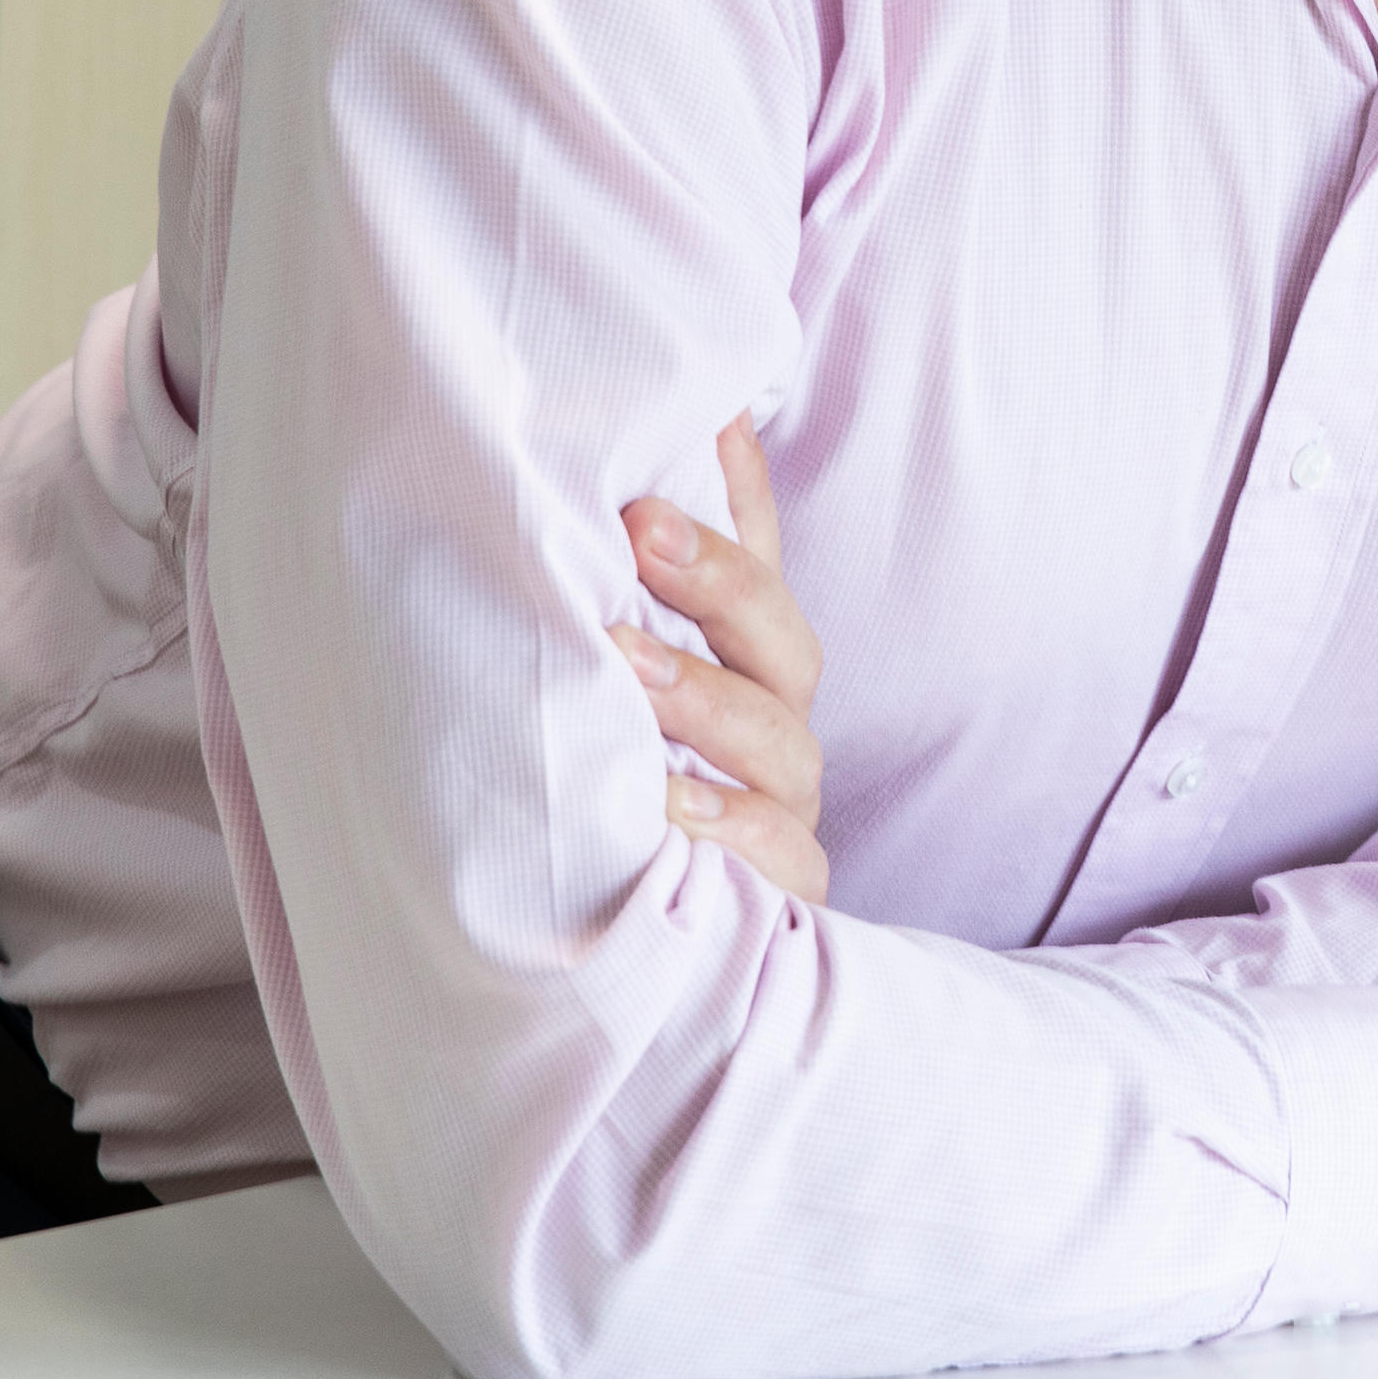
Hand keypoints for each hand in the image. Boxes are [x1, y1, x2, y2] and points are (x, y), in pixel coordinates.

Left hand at [617, 419, 830, 905]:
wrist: (593, 946)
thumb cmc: (608, 782)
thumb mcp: (603, 675)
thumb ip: (616, 577)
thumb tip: (647, 439)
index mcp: (741, 658)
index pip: (755, 556)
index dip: (731, 492)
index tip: (689, 432)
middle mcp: (774, 719)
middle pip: (780, 636)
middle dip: (716, 580)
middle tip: (639, 533)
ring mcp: (785, 803)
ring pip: (778, 738)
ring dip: (704, 695)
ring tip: (625, 666)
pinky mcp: (783, 887)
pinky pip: (779, 853)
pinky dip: (730, 823)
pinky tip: (668, 805)